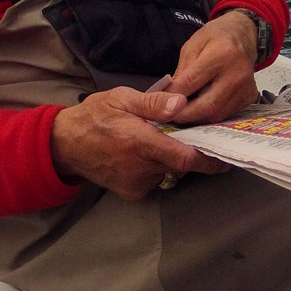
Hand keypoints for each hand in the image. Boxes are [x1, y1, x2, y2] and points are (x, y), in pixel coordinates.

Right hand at [50, 87, 228, 199]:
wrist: (64, 144)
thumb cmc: (94, 116)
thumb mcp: (121, 98)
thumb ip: (153, 103)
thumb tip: (182, 103)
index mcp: (140, 143)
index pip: (184, 158)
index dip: (208, 159)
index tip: (226, 157)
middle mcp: (141, 168)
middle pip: (180, 165)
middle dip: (188, 151)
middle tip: (191, 135)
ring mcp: (136, 184)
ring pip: (168, 172)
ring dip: (169, 158)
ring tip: (155, 139)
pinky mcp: (131, 192)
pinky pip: (155, 179)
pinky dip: (156, 167)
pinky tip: (141, 154)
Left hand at [163, 11, 259, 124]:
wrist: (243, 35)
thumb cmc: (216, 37)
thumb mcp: (192, 45)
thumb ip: (182, 71)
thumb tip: (169, 95)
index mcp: (222, 54)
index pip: (192, 82)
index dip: (173, 96)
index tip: (160, 102)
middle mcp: (238, 73)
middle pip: (207, 106)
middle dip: (184, 115)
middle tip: (168, 117)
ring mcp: (246, 87)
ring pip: (217, 114)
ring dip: (196, 118)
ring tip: (181, 113)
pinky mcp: (250, 97)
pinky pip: (226, 113)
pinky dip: (210, 115)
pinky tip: (199, 109)